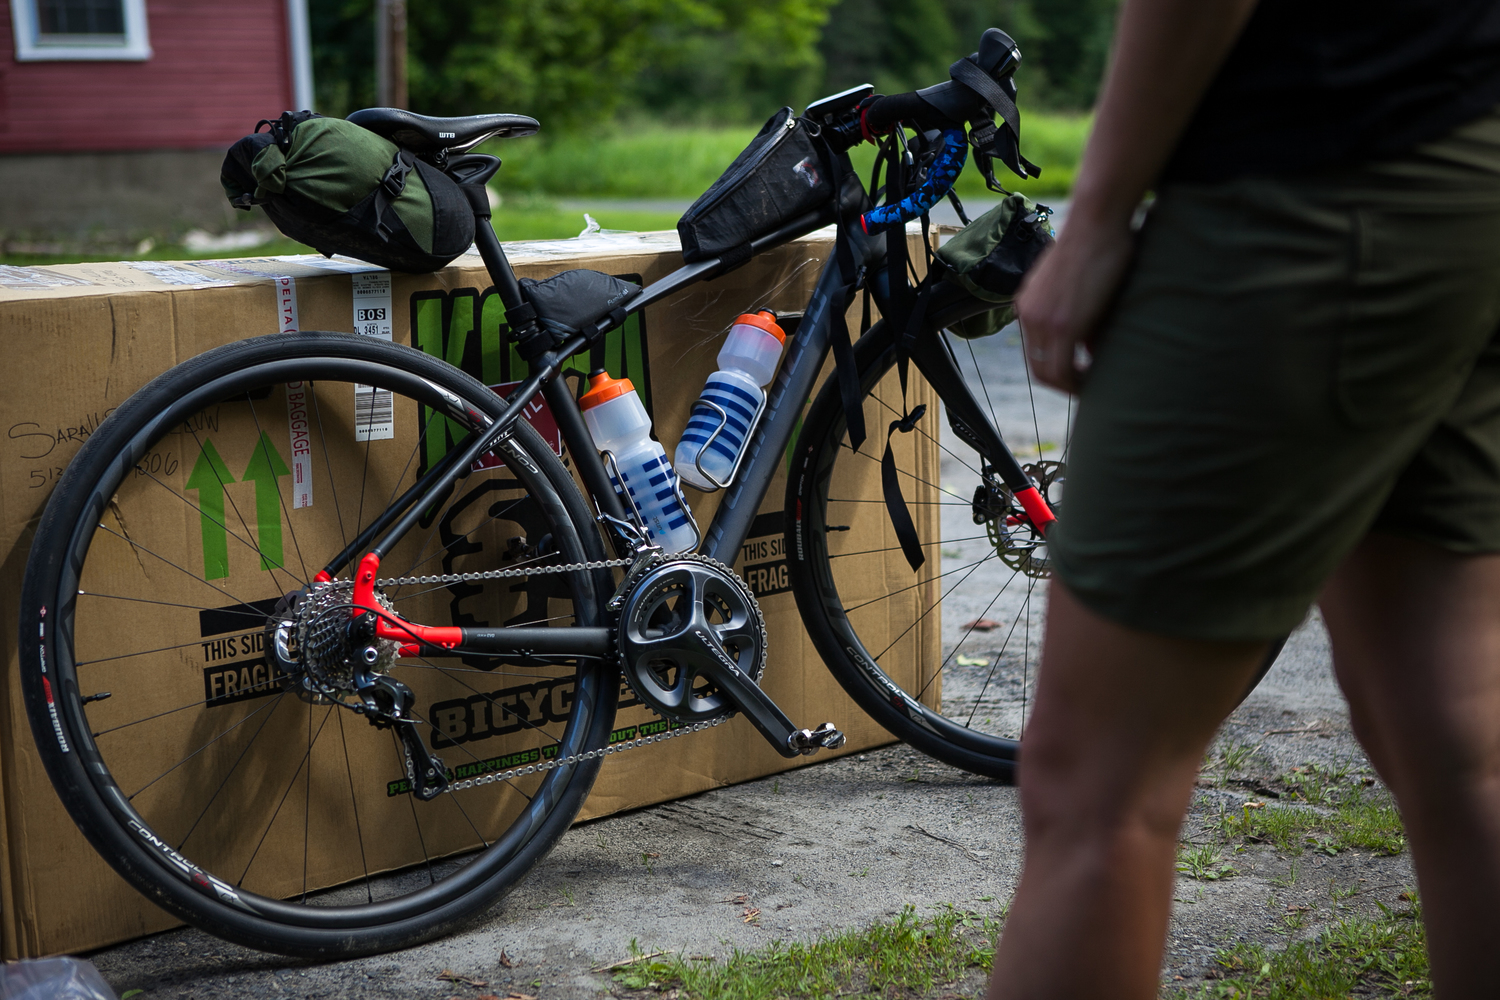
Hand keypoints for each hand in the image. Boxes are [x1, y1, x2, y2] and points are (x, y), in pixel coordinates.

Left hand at [1014, 213, 1135, 393]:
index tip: (1081, 373)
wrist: (1098, 218)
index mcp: (1028, 303)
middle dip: (1064, 383)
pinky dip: (1078, 381)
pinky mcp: (1062, 324)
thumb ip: (1081, 315)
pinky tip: (1097, 379)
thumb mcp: (1080, 283)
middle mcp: (1028, 314)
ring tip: (1097, 386)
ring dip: (1073, 385)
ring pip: (1048, 373)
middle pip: (1037, 369)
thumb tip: (1092, 350)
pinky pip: (1063, 369)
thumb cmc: (1099, 241)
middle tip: (1089, 387)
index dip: (1057, 369)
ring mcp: (1041, 320)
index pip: (1035, 351)